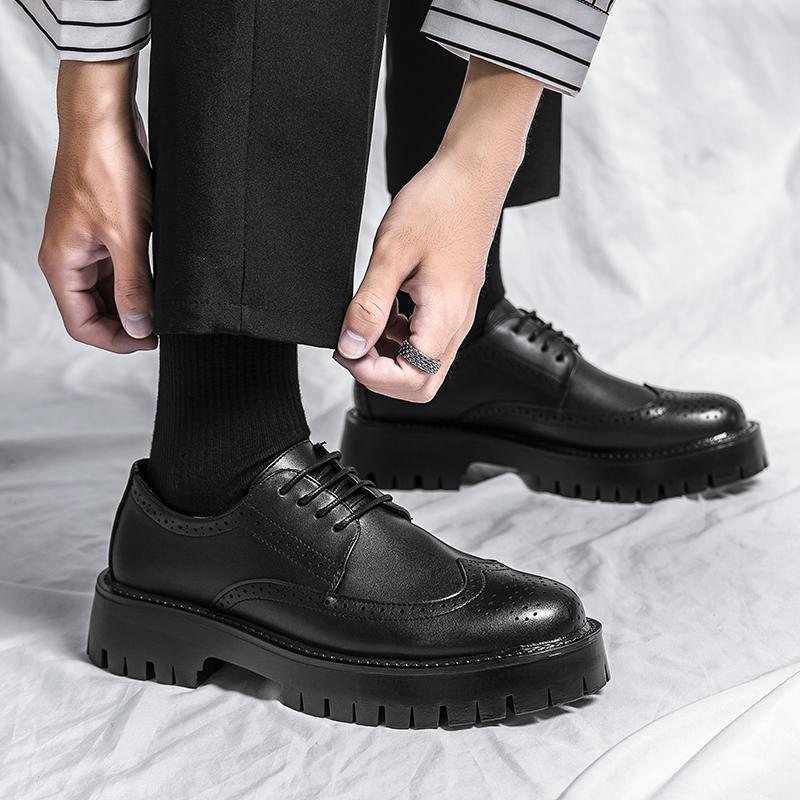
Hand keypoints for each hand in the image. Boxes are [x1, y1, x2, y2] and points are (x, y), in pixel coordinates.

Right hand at [38, 58, 155, 352]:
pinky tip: (159, 281)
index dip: (117, 341)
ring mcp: (84, 245)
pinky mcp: (101, 231)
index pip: (82, 325)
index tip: (152, 341)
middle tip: (163, 327)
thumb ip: (133, 286)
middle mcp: (69, 259)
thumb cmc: (107, 171)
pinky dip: (135, 280)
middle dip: (126, 324)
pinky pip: (115, 268)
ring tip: (165, 305)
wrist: (105, 122)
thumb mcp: (127, 237)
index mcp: (62, 265)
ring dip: (133, 302)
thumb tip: (139, 326)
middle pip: (94, 312)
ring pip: (106, 291)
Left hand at [334, 59, 542, 400]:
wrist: (471, 176)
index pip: (411, 380)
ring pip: (422, 366)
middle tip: (352, 344)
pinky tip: (383, 311)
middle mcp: (456, 324)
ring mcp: (456, 317)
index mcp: (444, 317)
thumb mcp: (391, 254)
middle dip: (379, 375)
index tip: (345, 349)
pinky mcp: (452, 306)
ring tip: (363, 322)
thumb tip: (351, 347)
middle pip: (420, 384)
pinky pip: (425, 342)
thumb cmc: (437, 205)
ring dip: (387, 356)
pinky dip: (398, 338)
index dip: (371, 374)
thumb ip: (369, 306)